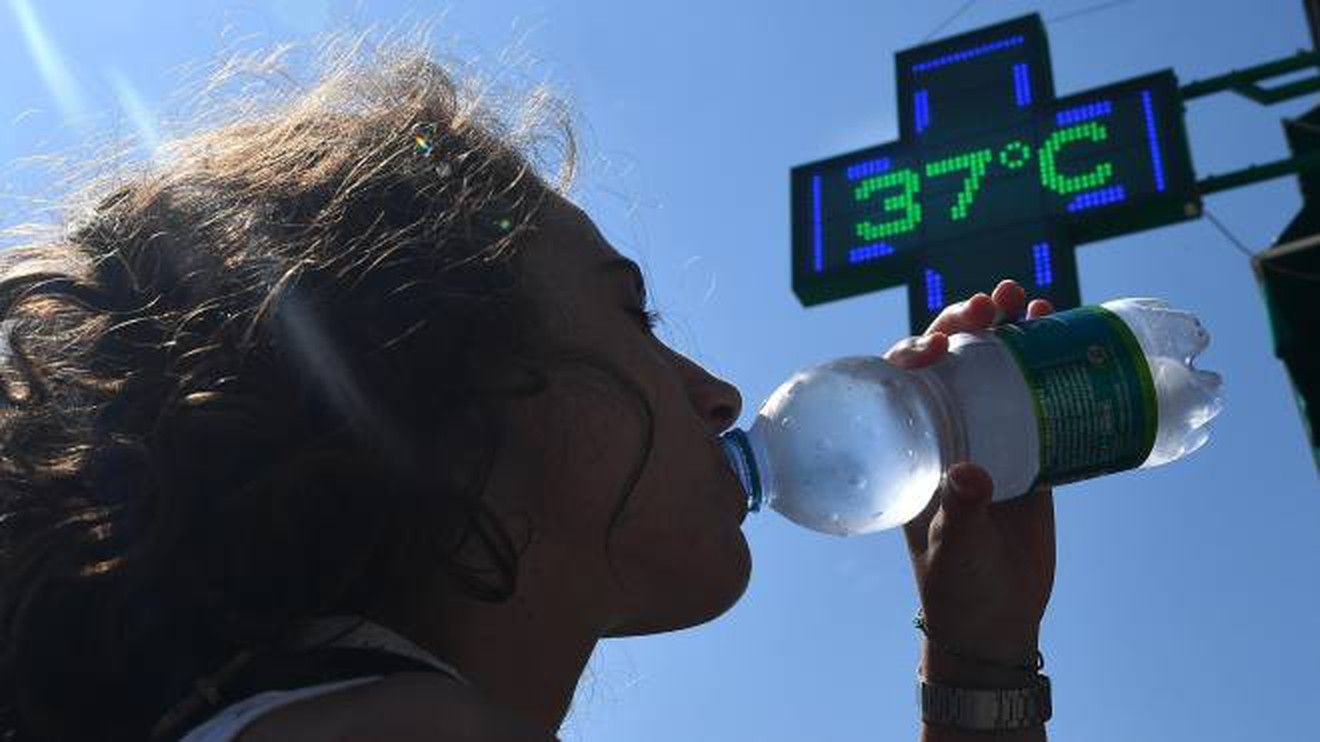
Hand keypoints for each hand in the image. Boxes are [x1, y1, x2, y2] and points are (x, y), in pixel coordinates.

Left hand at [882, 280, 1056, 685]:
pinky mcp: (1032, 453)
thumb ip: (959, 514)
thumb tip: (971, 476)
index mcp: (912, 447)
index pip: (905, 382)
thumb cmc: (956, 587)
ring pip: (996, 371)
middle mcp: (947, 433)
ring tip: (1031, 301)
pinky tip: (1065, 333)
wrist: (996, 621)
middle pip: (953, 362)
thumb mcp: (951, 549)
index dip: (917, 350)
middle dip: (967, 325)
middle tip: (993, 303)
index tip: (939, 344)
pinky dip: (1050, 365)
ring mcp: (990, 438)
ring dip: (1011, 332)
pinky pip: (1040, 398)